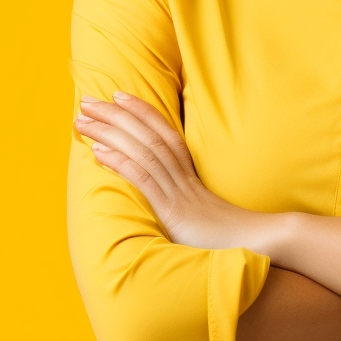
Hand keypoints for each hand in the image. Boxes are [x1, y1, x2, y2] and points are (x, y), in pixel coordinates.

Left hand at [73, 92, 272, 251]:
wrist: (258, 245)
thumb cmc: (230, 237)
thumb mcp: (203, 214)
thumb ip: (184, 202)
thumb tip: (166, 200)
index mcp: (188, 173)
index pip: (162, 131)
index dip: (140, 111)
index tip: (117, 96)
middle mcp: (182, 176)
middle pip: (146, 135)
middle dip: (114, 116)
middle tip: (86, 101)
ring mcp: (178, 191)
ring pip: (141, 150)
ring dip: (109, 132)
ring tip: (82, 120)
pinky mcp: (174, 210)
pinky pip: (145, 179)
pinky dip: (120, 161)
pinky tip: (98, 152)